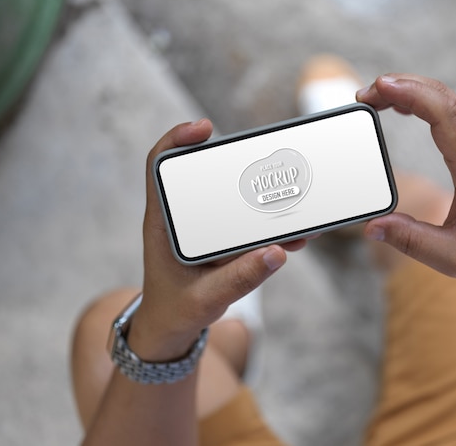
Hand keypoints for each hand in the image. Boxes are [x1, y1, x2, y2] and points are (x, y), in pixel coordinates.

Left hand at [130, 120, 305, 359]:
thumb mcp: (205, 298)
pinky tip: (294, 235)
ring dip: (265, 201)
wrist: (172, 328)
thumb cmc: (177, 310)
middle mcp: (184, 217)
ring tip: (295, 206)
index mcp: (165, 223)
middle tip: (272, 163)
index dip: (177, 140)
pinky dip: (271, 227)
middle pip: (207, 174)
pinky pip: (248, 225)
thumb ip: (240, 279)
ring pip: (234, 201)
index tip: (204, 128)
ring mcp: (205, 228)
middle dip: (242, 166)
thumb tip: (276, 252)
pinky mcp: (223, 241)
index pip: (159, 166)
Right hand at [357, 74, 455, 276]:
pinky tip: (401, 105)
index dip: (410, 94)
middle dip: (399, 86)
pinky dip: (421, 100)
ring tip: (374, 100)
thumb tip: (371, 227)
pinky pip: (449, 108)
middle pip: (441, 96)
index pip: (445, 114)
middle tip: (363, 97)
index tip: (379, 88)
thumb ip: (410, 241)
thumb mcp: (453, 257)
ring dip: (409, 90)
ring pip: (445, 98)